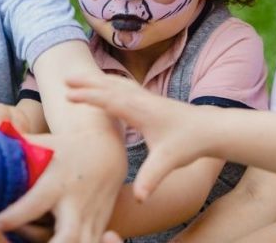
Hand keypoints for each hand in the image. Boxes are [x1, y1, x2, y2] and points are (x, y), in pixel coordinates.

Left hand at [0, 128, 125, 242]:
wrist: (107, 154)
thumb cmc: (66, 148)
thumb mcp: (44, 144)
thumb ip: (16, 145)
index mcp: (58, 183)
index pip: (35, 203)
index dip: (14, 217)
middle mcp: (76, 206)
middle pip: (68, 238)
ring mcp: (90, 222)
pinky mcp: (98, 231)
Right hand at [65, 74, 209, 199]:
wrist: (210, 129)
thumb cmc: (188, 143)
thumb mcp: (168, 162)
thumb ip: (151, 178)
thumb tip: (140, 198)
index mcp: (142, 111)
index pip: (111, 101)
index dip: (89, 97)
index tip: (69, 95)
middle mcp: (142, 100)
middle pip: (110, 86)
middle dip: (87, 82)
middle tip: (65, 78)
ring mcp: (146, 97)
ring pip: (117, 84)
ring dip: (97, 80)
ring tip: (78, 78)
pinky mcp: (150, 100)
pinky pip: (125, 87)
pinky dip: (110, 83)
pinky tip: (105, 84)